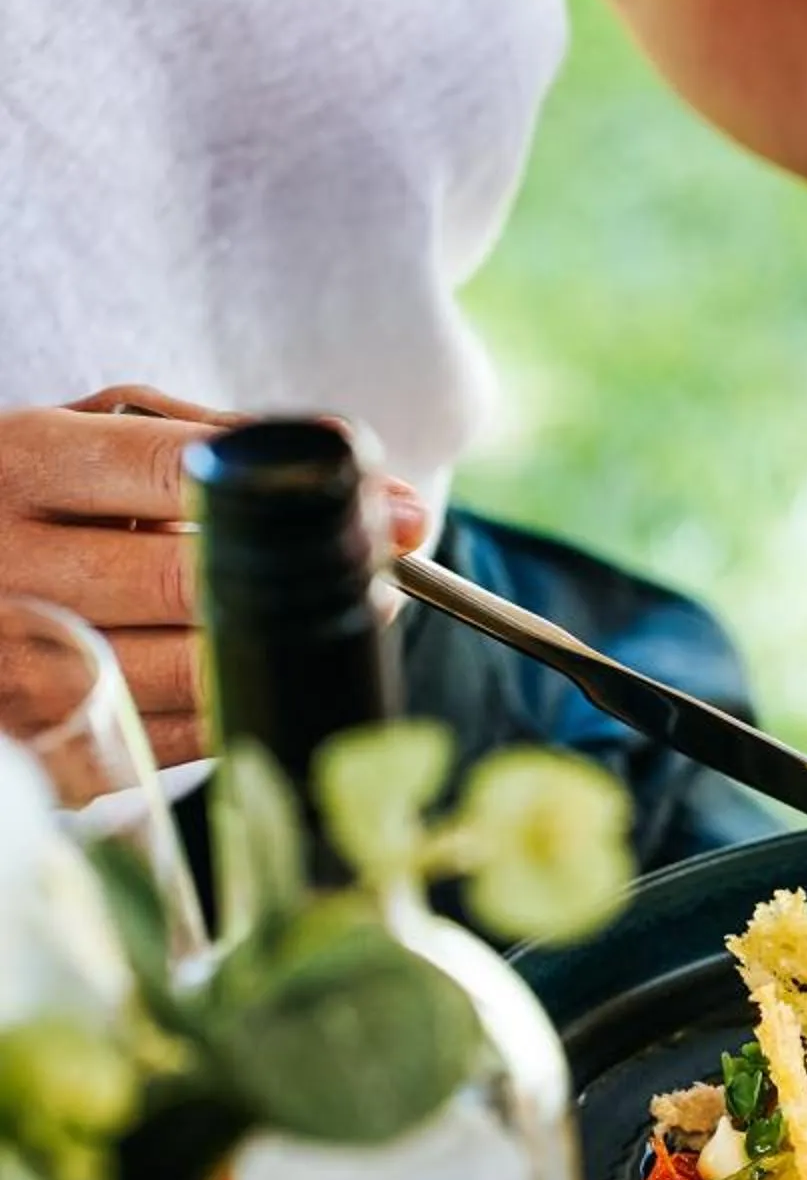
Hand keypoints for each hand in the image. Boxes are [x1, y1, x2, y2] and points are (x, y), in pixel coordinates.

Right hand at [0, 389, 426, 764]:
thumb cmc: (43, 500)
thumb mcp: (98, 439)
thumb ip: (213, 437)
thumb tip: (349, 450)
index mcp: (24, 464)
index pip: (174, 472)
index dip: (297, 496)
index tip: (394, 513)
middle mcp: (10, 562)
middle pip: (192, 582)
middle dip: (306, 581)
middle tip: (380, 578)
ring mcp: (21, 661)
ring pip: (192, 671)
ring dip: (283, 651)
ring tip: (326, 623)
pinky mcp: (45, 742)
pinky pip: (173, 739)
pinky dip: (234, 706)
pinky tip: (255, 673)